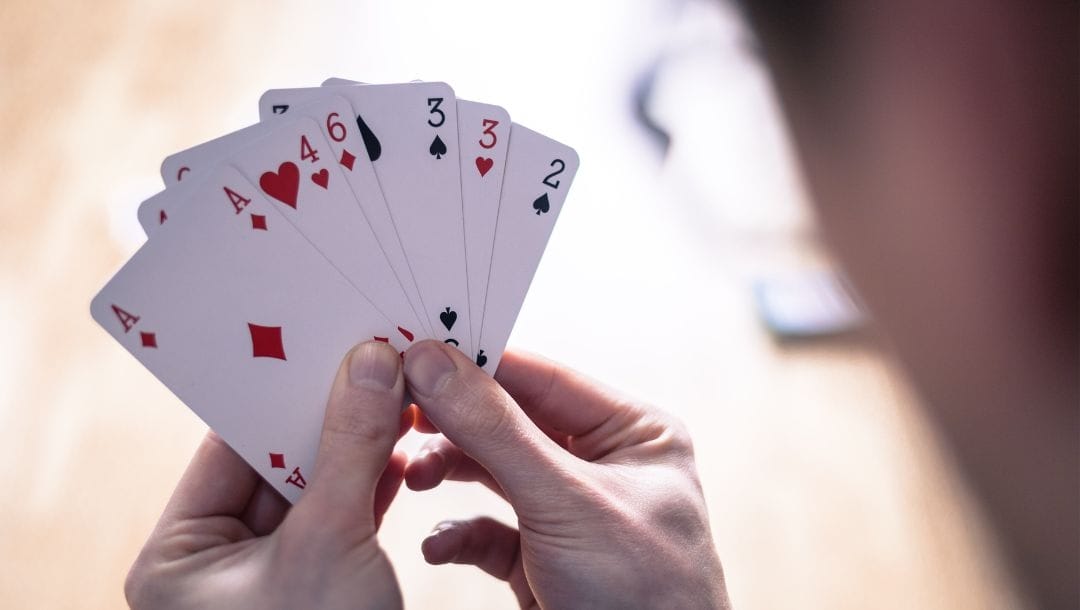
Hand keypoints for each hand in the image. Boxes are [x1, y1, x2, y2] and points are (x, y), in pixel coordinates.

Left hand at [125, 341, 409, 609]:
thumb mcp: (328, 541)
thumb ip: (349, 447)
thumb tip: (372, 364)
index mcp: (176, 559)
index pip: (228, 449)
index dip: (281, 394)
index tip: (325, 345)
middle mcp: (214, 563)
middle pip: (276, 464)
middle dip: (329, 418)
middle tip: (370, 361)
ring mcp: (267, 575)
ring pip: (315, 490)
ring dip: (359, 449)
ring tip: (396, 394)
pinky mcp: (316, 584)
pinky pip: (340, 519)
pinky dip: (372, 487)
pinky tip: (401, 449)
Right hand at [402, 341, 730, 609]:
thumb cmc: (647, 596)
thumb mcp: (568, 502)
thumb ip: (497, 432)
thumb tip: (436, 365)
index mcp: (635, 433)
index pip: (545, 378)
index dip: (480, 363)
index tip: (417, 350)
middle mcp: (604, 465)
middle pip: (511, 421)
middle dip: (455, 422)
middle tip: (399, 409)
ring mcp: (570, 513)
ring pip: (493, 471)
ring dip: (447, 471)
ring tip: (411, 475)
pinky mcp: (542, 559)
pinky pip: (487, 530)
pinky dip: (457, 533)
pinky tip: (438, 544)